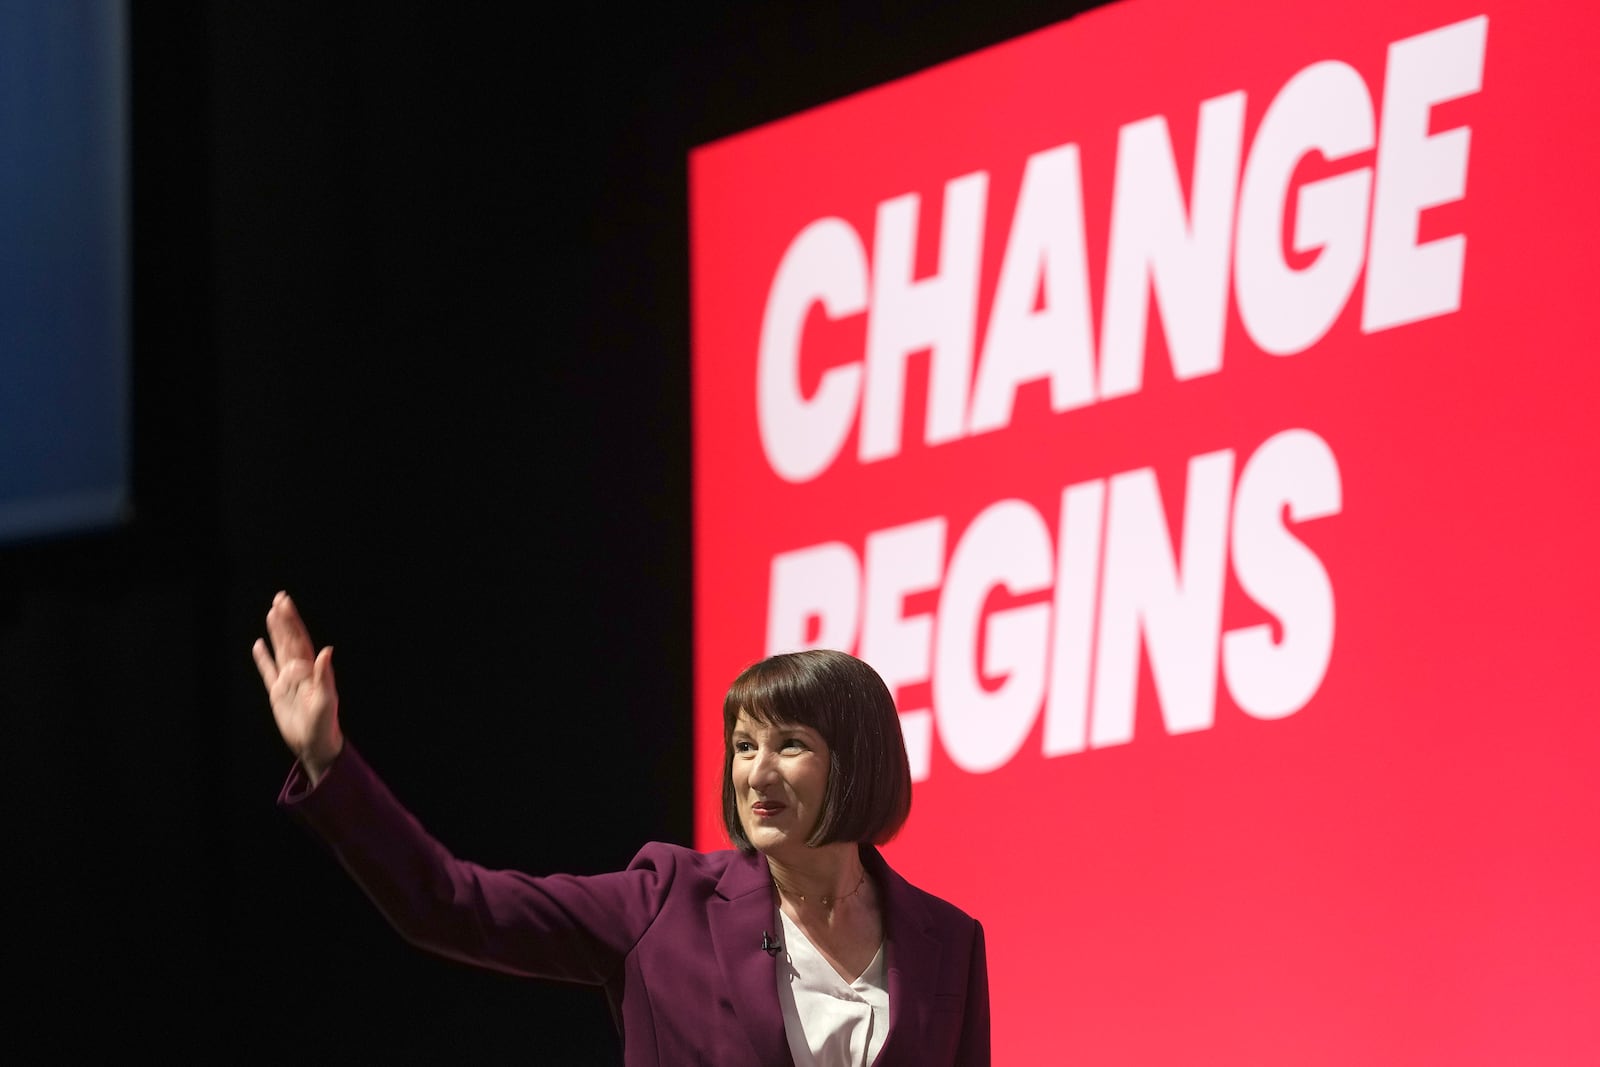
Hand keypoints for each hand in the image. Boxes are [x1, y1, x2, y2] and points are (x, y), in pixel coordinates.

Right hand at [252, 591, 343, 782]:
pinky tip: (258, 645)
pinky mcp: (277, 693)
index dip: (293, 621)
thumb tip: (327, 650)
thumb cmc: (324, 724)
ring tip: (270, 614)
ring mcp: (287, 681)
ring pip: (279, 650)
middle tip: (279, 599)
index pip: (299, 639)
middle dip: (284, 620)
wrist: (316, 744)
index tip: (286, 603)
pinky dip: (262, 658)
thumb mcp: (326, 700)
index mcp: (310, 670)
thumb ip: (325, 675)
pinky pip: (267, 671)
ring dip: (274, 633)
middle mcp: (299, 671)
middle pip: (289, 639)